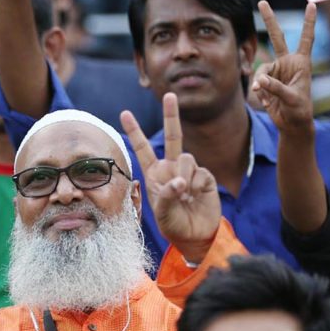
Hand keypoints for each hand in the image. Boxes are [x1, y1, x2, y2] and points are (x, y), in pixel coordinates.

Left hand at [121, 93, 220, 263]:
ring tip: (185, 195)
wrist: (196, 236)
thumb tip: (181, 181)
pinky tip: (196, 197)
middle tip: (169, 95)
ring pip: (186, 158)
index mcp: (155, 175)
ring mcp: (189, 171)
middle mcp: (171, 169)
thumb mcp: (162, 214)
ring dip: (184, 176)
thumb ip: (168, 196)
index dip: (135, 132)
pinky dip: (197, 185)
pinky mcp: (205, 177)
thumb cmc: (174, 225)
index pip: (143, 149)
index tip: (124, 113)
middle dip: (171, 115)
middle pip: (173, 136)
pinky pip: (200, 172)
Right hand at [252, 1, 315, 133]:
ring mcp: (276, 72)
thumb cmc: (299, 110)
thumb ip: (275, 87)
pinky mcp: (266, 82)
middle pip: (276, 37)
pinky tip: (268, 102)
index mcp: (301, 63)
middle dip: (269, 20)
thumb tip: (259, 80)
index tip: (311, 5)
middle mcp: (288, 63)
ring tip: (262, 93)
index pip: (306, 39)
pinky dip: (260, 93)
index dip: (308, 22)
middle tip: (261, 2)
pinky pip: (258, 83)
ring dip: (261, 82)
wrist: (292, 123)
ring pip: (261, 70)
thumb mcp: (292, 98)